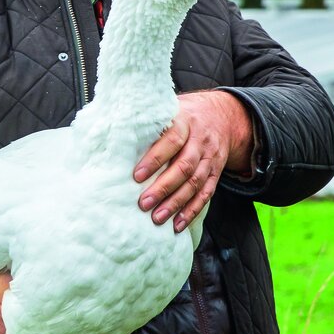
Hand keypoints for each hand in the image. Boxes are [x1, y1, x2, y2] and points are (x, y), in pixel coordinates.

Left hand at [133, 90, 253, 232]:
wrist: (221, 116)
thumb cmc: (183, 115)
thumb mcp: (168, 109)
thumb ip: (148, 123)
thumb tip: (112, 136)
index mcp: (185, 122)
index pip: (172, 140)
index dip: (155, 159)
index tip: (136, 176)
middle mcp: (200, 140)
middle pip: (184, 166)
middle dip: (163, 187)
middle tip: (143, 203)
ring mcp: (210, 158)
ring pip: (195, 183)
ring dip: (176, 203)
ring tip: (158, 217)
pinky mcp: (215, 172)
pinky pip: (206, 194)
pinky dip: (192, 210)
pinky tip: (178, 223)